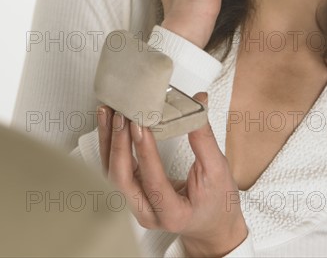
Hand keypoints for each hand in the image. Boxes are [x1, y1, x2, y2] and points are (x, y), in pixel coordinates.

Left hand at [97, 94, 247, 257]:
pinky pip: (114, 167)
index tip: (140, 125)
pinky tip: (109, 122)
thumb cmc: (218, 202)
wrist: (212, 223)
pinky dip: (110, 143)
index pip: (153, 182)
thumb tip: (197, 104)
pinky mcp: (131, 191)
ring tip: (108, 111)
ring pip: (112, 172)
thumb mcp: (218, 171)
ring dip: (108, 140)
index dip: (144, 152)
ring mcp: (136, 204)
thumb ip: (204, 139)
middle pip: (122, 180)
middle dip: (119, 144)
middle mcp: (148, 213)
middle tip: (121, 115)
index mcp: (173, 214)